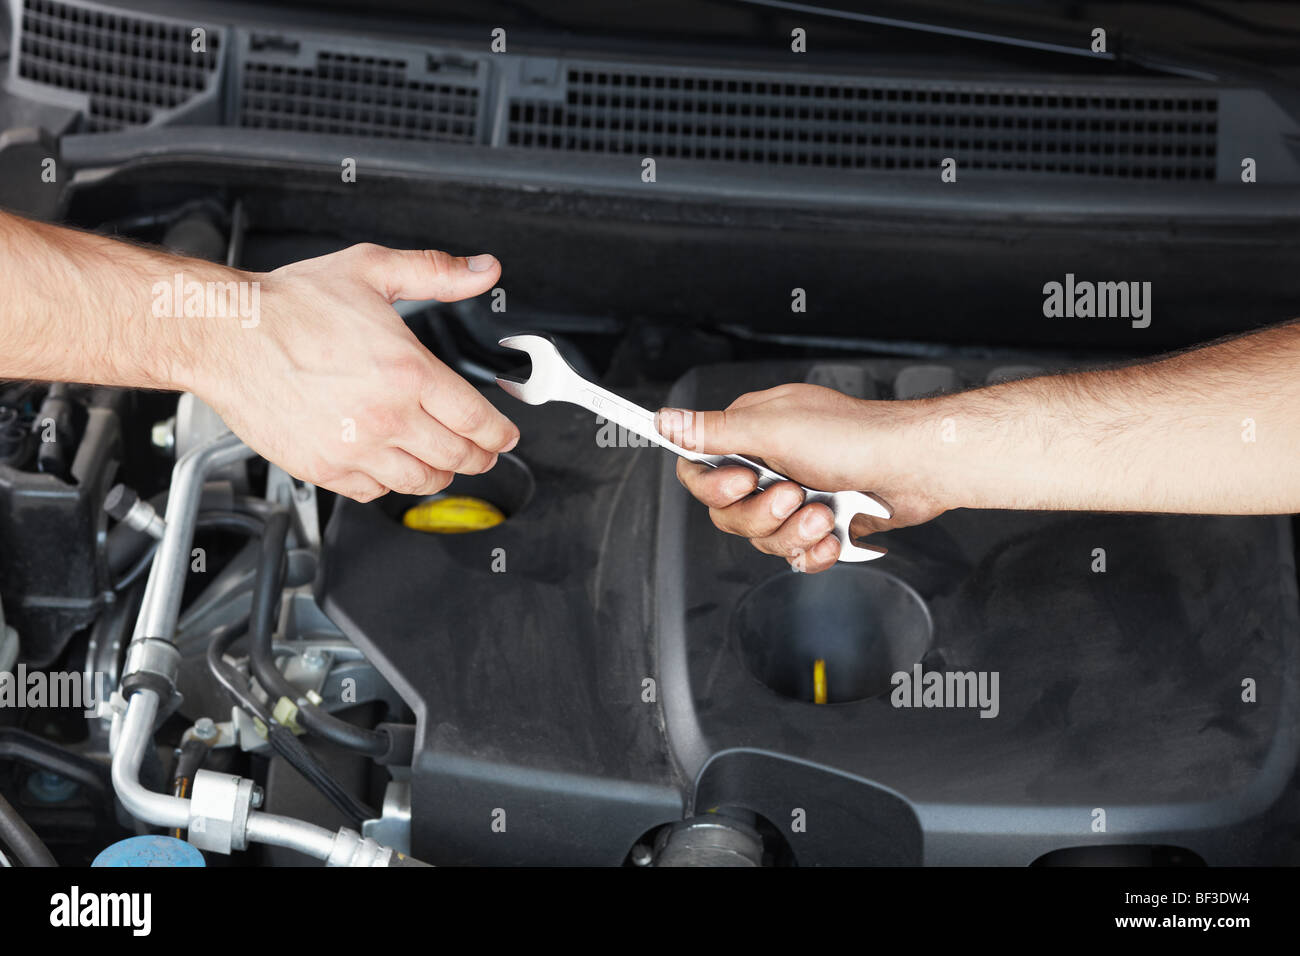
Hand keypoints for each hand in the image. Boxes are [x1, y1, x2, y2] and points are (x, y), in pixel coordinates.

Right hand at [192, 243, 518, 501]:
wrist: (226, 334)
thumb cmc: (290, 305)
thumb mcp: (372, 269)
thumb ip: (435, 272)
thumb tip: (482, 270)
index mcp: (408, 371)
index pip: (477, 420)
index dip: (500, 435)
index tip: (505, 437)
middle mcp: (387, 416)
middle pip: (457, 457)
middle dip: (479, 458)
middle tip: (482, 453)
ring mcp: (355, 448)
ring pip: (421, 481)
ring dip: (440, 475)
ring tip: (442, 464)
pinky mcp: (324, 468)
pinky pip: (374, 492)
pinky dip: (390, 484)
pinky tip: (391, 466)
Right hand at [656, 383, 944, 572]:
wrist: (915, 468)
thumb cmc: (856, 438)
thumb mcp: (775, 429)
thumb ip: (715, 432)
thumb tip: (665, 420)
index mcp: (751, 433)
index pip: (699, 469)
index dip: (715, 487)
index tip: (744, 482)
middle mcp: (769, 463)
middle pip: (728, 514)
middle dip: (762, 515)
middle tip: (793, 497)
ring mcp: (796, 495)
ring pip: (763, 538)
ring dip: (794, 534)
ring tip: (824, 514)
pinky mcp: (821, 523)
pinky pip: (796, 554)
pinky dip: (815, 551)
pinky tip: (835, 536)